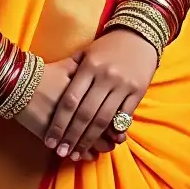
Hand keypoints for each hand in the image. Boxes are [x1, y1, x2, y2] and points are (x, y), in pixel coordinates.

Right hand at [13, 56, 123, 158]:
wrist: (17, 82)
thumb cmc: (46, 73)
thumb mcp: (69, 64)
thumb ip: (87, 65)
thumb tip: (103, 64)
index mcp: (85, 88)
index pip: (106, 108)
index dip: (115, 120)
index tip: (121, 127)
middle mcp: (77, 106)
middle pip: (98, 126)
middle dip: (108, 137)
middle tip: (115, 142)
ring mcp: (63, 121)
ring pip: (85, 139)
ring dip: (95, 147)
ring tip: (101, 150)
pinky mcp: (49, 132)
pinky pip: (69, 146)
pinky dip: (79, 153)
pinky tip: (85, 156)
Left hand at [43, 28, 157, 159]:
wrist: (140, 35)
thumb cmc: (108, 46)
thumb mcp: (87, 53)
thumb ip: (71, 71)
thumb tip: (50, 92)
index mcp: (90, 66)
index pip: (70, 101)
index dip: (59, 124)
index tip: (50, 141)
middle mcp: (105, 76)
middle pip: (84, 114)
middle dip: (71, 137)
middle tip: (61, 153)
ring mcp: (122, 85)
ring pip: (103, 119)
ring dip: (88, 140)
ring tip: (77, 153)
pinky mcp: (138, 91)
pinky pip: (123, 117)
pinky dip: (112, 132)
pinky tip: (103, 144)